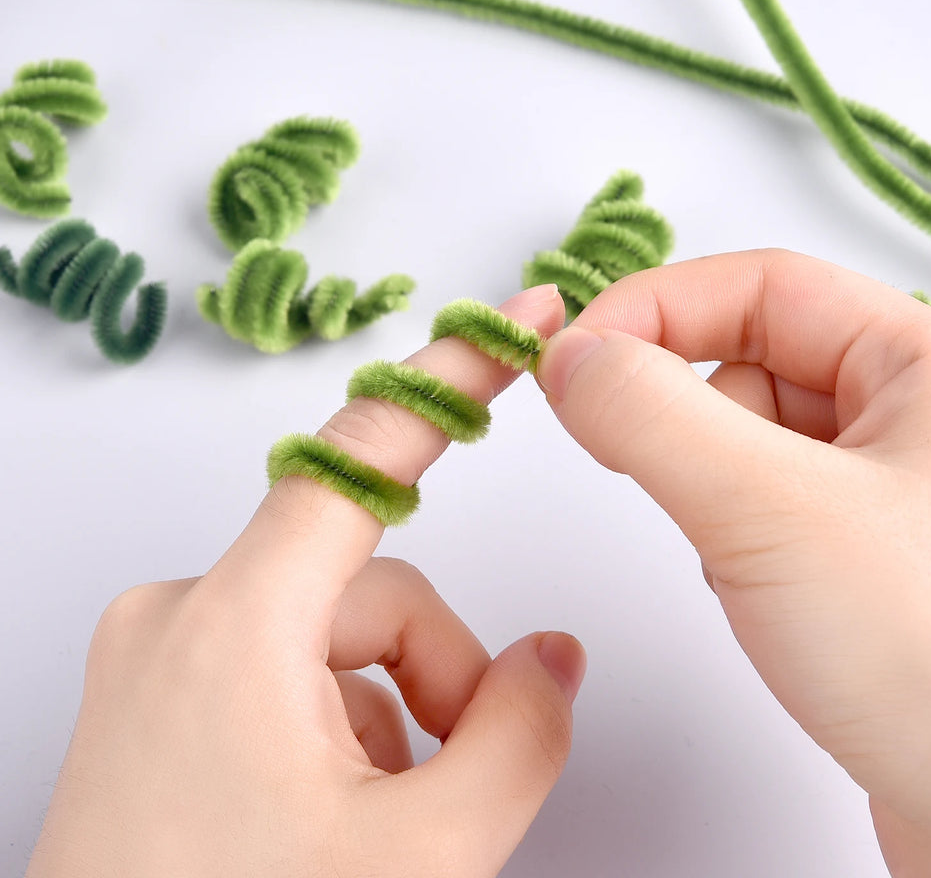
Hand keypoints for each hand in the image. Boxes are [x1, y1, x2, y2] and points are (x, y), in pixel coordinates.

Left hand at [26, 285, 585, 877]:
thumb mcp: (420, 859)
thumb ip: (519, 742)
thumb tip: (556, 660)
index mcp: (234, 626)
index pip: (363, 458)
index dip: (453, 379)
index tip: (512, 324)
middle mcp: (181, 616)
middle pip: (371, 592)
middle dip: (440, 679)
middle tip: (461, 782)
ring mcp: (160, 657)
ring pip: (333, 638)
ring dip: (389, 714)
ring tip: (382, 824)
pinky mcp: (156, 698)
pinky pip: (283, 672)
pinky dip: (333, 727)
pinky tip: (325, 818)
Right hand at [537, 250, 930, 877]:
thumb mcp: (770, 509)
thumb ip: (652, 414)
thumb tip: (571, 357)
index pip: (765, 285)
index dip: (656, 307)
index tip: (573, 355)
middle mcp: (927, 418)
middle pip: (757, 359)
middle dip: (690, 412)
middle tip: (656, 468)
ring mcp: (903, 494)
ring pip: (755, 438)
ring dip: (715, 486)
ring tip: (752, 561)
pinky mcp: (875, 562)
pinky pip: (771, 506)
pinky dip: (736, 536)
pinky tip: (768, 597)